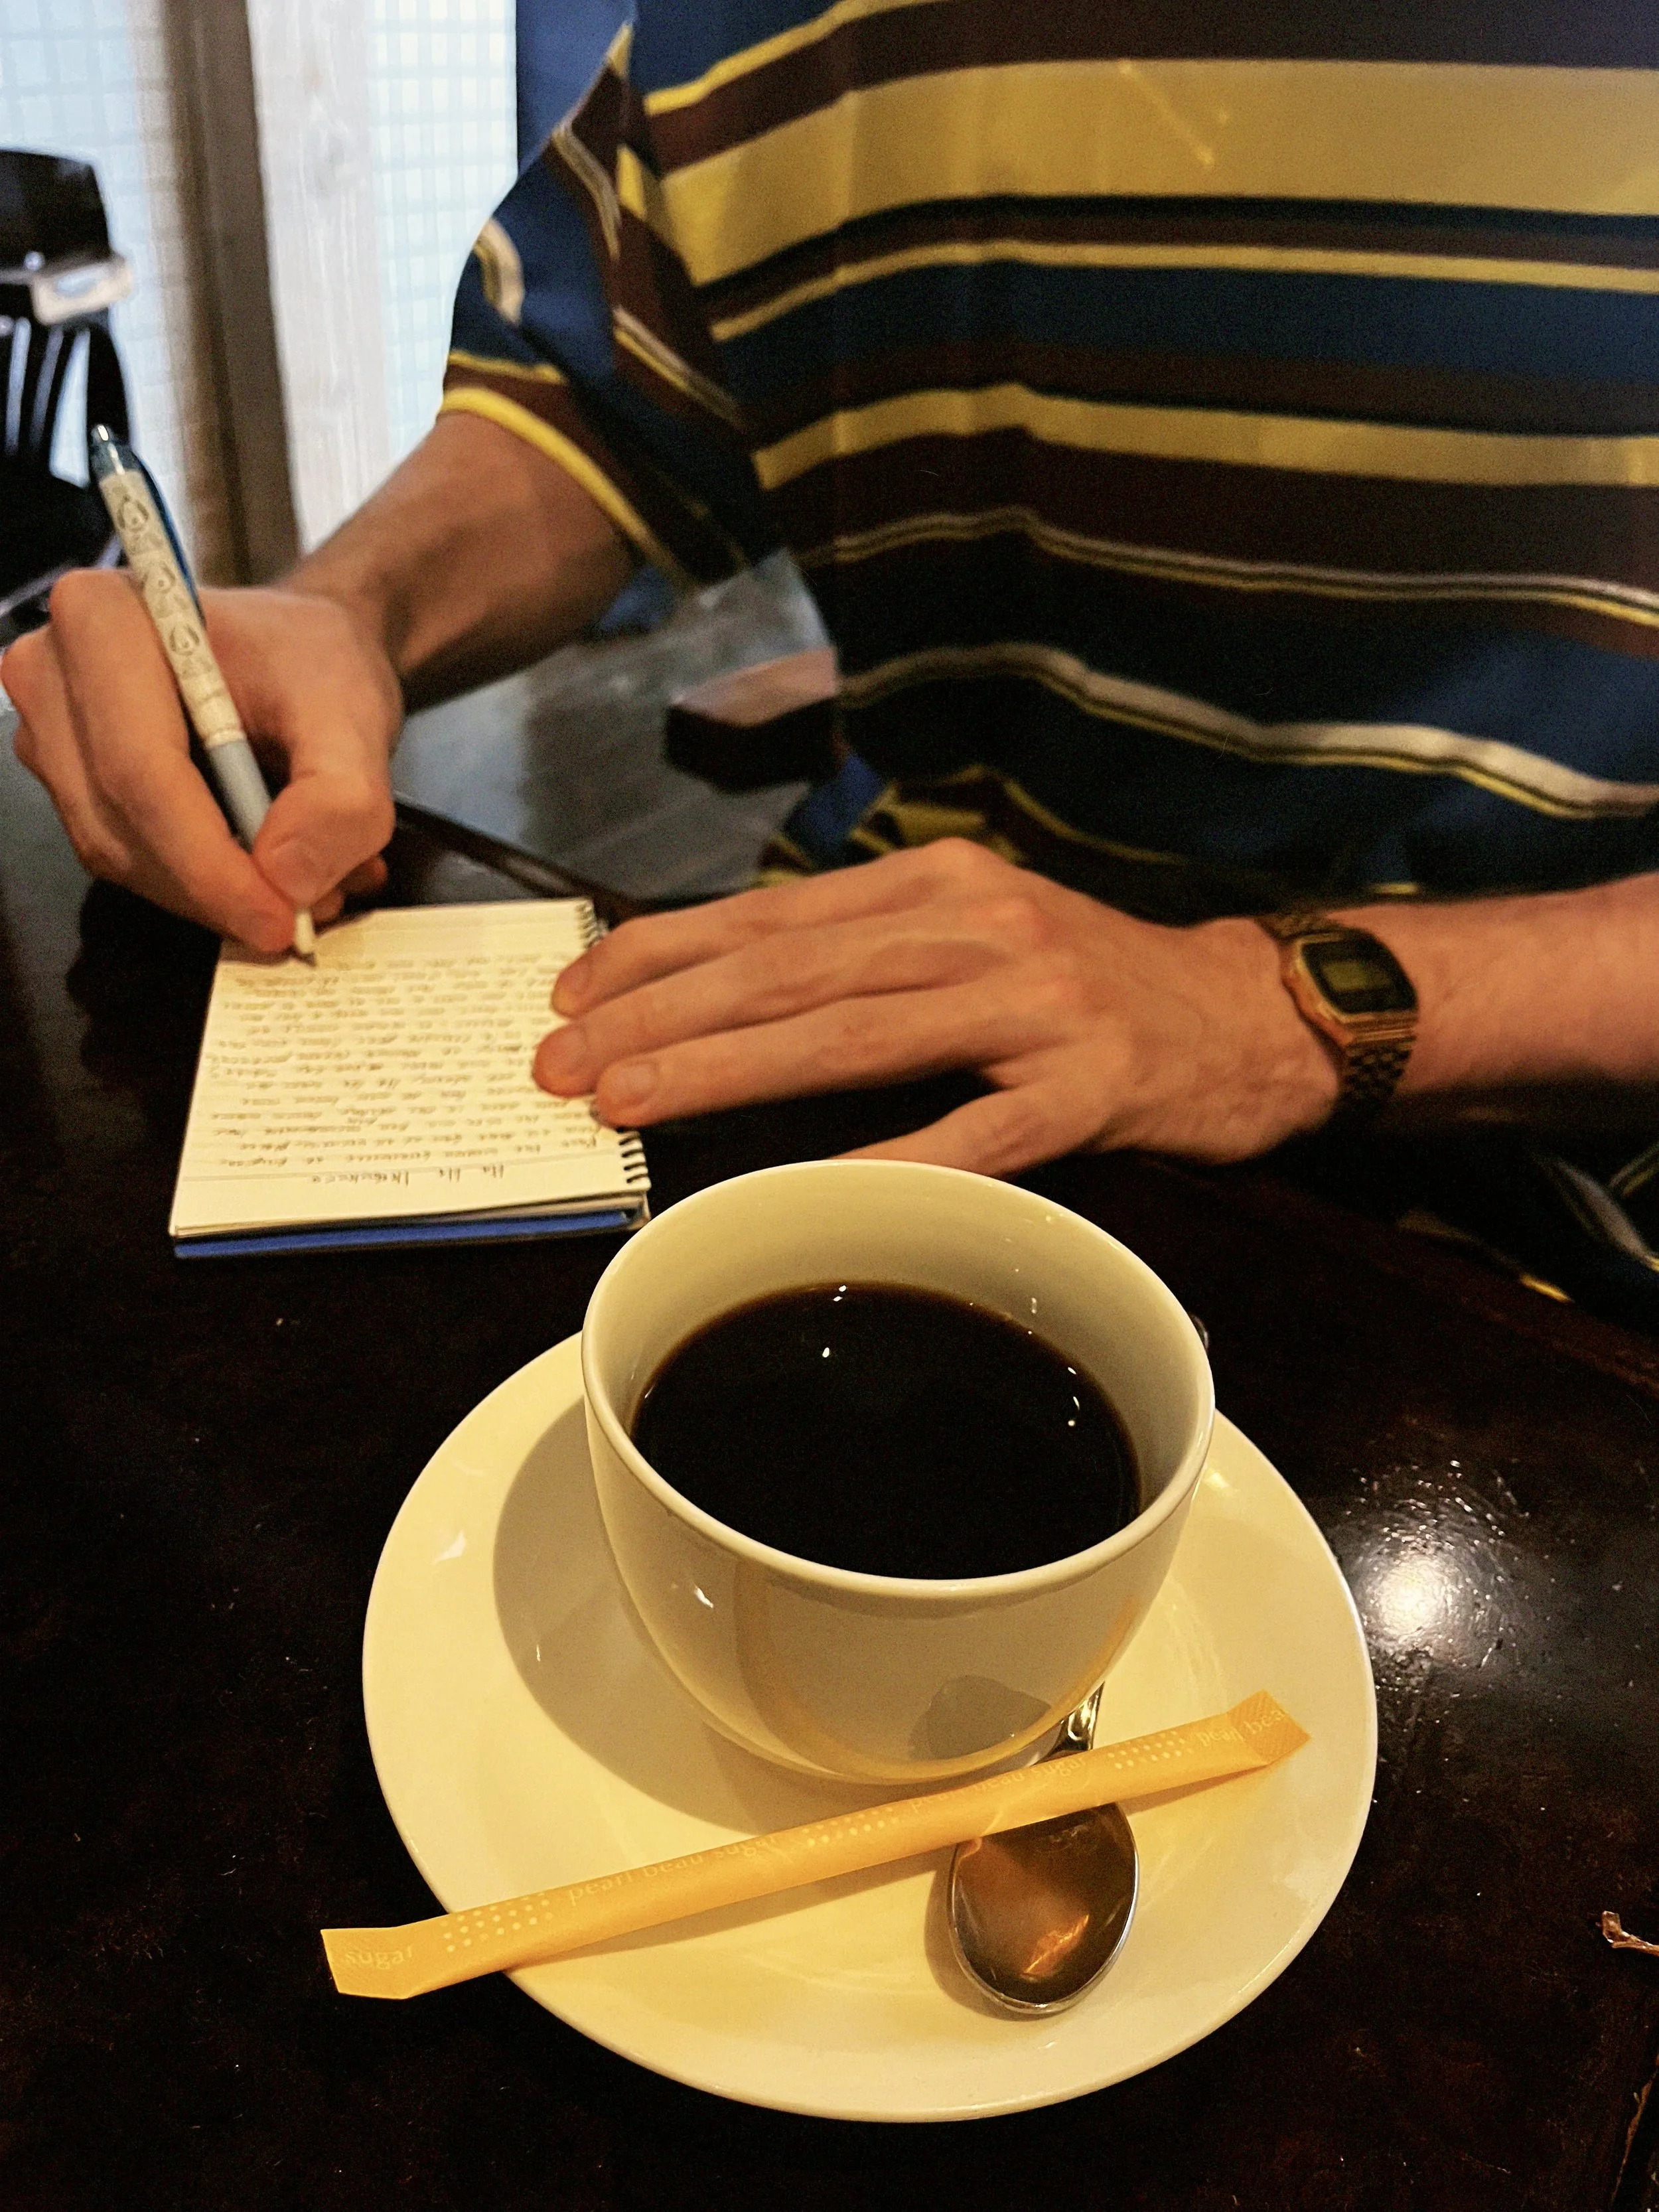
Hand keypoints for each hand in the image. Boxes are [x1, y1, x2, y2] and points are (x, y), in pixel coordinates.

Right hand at [4, 571, 400, 950]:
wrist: (304, 650)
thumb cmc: (315, 658)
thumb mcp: (354, 712)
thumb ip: (340, 796)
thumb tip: (286, 878)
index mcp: (105, 623)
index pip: (140, 773)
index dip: (208, 865)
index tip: (278, 919)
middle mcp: (56, 674)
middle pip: (119, 823)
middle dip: (212, 889)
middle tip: (297, 917)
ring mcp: (54, 731)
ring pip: (118, 853)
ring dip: (207, 893)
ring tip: (296, 888)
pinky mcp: (73, 778)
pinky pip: (125, 857)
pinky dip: (197, 884)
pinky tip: (260, 874)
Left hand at [535, 841, 1339, 1172]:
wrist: (1250, 1011)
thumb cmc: (1088, 981)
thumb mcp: (975, 931)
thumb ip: (865, 952)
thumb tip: (724, 991)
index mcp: (937, 881)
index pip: (772, 916)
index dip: (664, 953)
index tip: (574, 992)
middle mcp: (977, 926)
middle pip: (791, 972)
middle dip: (662, 1016)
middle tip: (560, 1062)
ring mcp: (1034, 1007)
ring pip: (853, 1035)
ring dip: (728, 1070)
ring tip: (627, 1099)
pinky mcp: (1086, 1090)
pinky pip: (970, 1134)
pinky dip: (886, 1158)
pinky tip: (806, 1185)